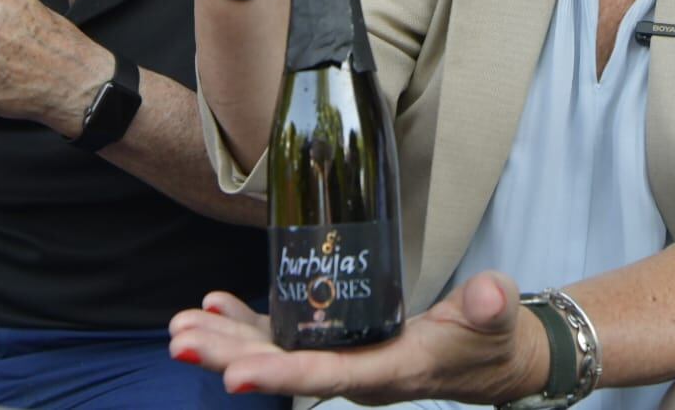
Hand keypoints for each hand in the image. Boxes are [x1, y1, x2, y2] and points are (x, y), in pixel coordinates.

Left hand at [167, 271, 544, 404]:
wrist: (488, 356)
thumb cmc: (491, 338)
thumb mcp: (496, 320)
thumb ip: (490, 308)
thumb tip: (489, 296)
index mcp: (389, 370)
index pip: (327, 378)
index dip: (280, 377)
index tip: (232, 377)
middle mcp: (355, 372)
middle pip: (284, 368)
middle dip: (229, 357)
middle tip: (179, 340)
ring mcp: (342, 358)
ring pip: (275, 354)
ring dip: (226, 341)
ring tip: (179, 327)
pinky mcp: (338, 341)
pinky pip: (285, 336)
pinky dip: (248, 323)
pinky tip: (214, 306)